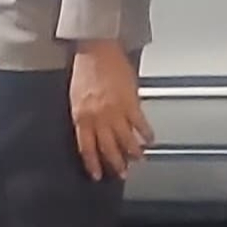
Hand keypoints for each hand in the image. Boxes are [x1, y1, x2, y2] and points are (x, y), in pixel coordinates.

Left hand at [70, 39, 153, 180]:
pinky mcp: (132, 104)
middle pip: (108, 148)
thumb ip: (84, 116)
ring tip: (138, 159)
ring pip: (127, 141)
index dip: (92, 163)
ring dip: (133, 153)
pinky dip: (147, 134)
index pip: (86, 147)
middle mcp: (98, 117)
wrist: (97, 51)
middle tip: (122, 174)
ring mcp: (116, 112)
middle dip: (115, 164)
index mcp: (81, 116)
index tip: (97, 176)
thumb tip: (93, 133)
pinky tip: (150, 139)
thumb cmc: (84, 71)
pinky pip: (141, 125)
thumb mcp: (76, 97)